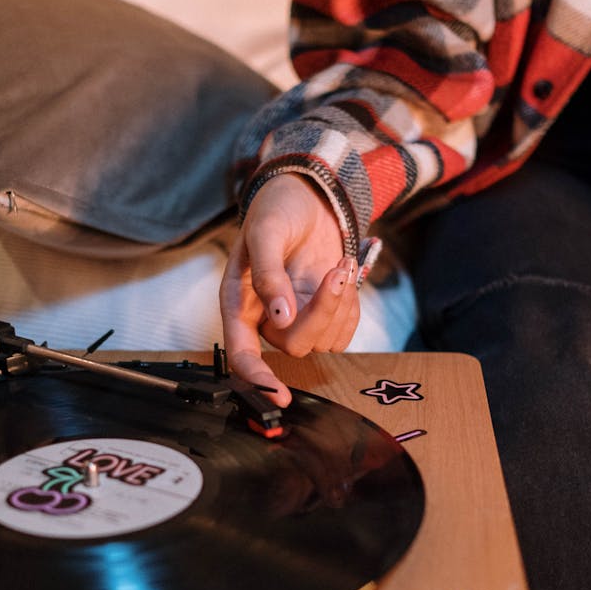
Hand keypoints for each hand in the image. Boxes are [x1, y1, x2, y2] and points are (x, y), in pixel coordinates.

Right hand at [219, 174, 359, 405]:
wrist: (306, 194)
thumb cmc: (276, 209)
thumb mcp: (266, 232)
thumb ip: (267, 275)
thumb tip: (279, 318)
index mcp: (238, 302)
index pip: (242, 355)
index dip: (258, 380)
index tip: (279, 396)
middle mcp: (265, 317)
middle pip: (295, 345)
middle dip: (322, 312)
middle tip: (336, 272)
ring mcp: (296, 316)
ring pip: (324, 340)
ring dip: (340, 305)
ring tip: (340, 264)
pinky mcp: (323, 312)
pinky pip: (342, 331)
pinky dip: (351, 307)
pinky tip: (343, 274)